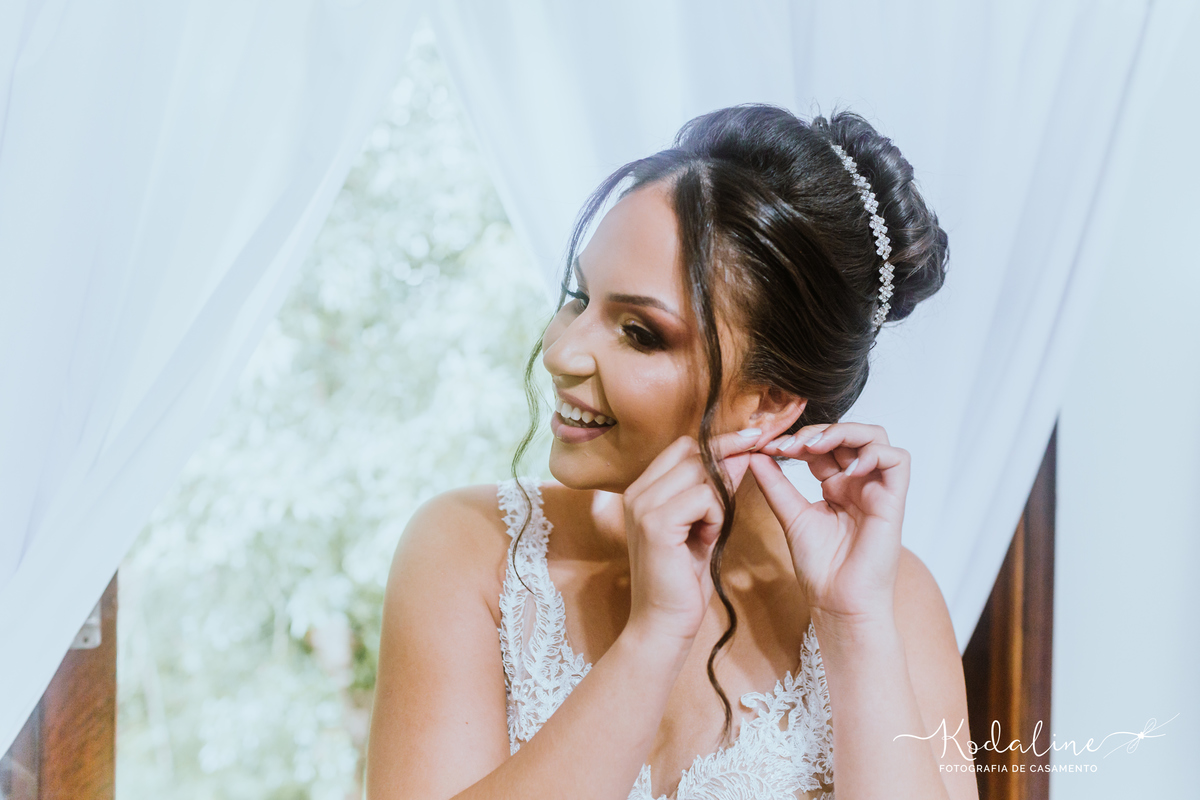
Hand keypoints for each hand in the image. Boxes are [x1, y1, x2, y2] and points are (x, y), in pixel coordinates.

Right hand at [623, 431, 758, 644]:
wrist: (664, 622)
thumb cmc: (683, 578)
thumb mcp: (701, 525)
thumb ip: (714, 490)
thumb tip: (740, 453)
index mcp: (642, 490)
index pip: (683, 446)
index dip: (718, 446)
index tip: (749, 445)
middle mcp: (637, 492)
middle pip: (693, 453)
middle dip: (725, 468)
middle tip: (730, 503)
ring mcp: (643, 506)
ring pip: (701, 472)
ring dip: (719, 501)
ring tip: (709, 532)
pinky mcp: (656, 523)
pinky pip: (705, 497)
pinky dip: (717, 517)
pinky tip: (707, 541)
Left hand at [750, 423, 908, 626]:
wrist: (836, 601)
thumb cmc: (819, 567)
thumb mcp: (790, 515)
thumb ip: (775, 484)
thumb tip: (754, 454)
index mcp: (836, 485)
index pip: (822, 446)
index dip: (798, 439)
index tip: (768, 445)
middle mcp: (858, 483)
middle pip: (849, 434)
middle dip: (819, 431)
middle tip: (791, 444)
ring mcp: (877, 490)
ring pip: (875, 437)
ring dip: (844, 433)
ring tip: (814, 447)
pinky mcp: (894, 500)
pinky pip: (898, 460)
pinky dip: (873, 454)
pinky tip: (846, 470)